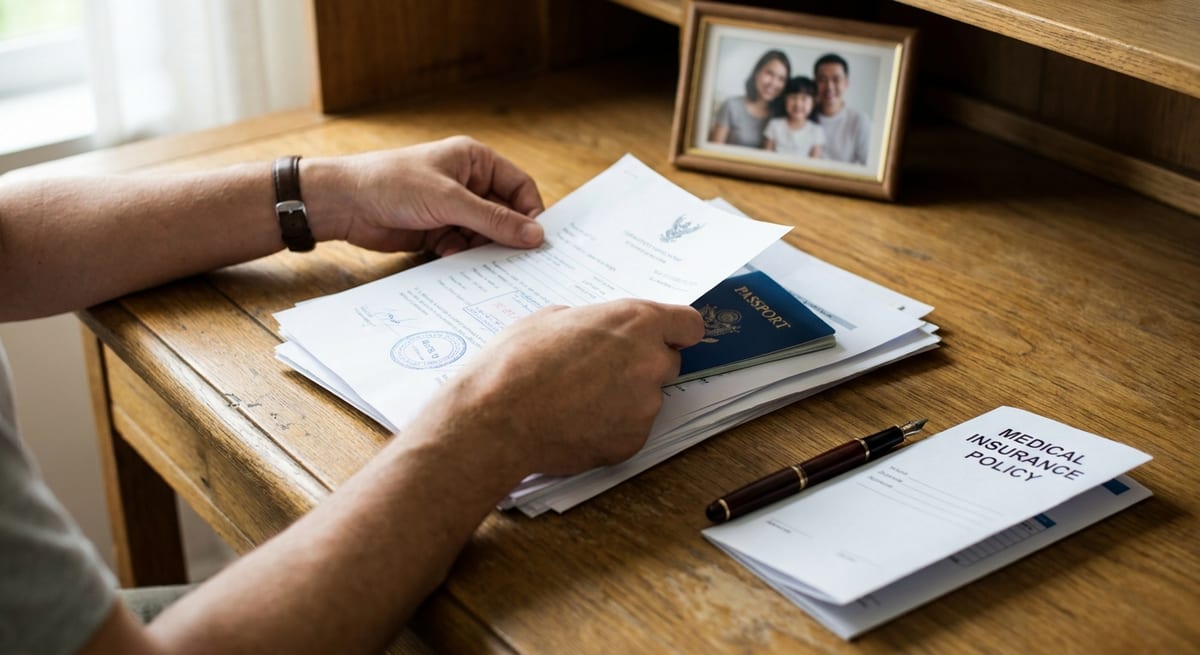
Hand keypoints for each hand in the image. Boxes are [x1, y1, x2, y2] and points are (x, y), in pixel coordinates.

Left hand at [303, 136, 544, 255]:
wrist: (344, 203)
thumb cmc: (393, 183)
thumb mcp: (449, 200)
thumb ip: (494, 220)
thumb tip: (536, 235)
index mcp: (475, 161)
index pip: (519, 187)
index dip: (529, 212)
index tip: (535, 240)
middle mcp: (467, 183)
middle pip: (504, 214)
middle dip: (506, 236)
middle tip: (514, 260)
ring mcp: (451, 208)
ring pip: (484, 235)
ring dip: (483, 249)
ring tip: (479, 260)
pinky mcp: (437, 230)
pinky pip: (463, 247)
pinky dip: (461, 255)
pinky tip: (450, 257)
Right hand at [408, 300, 704, 478]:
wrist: (495, 418)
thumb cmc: (515, 362)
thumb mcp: (552, 318)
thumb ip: (592, 322)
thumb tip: (598, 330)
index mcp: (635, 322)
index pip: (689, 324)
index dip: (675, 332)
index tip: (664, 338)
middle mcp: (650, 362)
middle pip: (668, 362)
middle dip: (643, 365)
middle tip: (601, 371)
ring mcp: (645, 406)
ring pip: (647, 398)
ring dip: (624, 398)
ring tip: (576, 400)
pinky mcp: (633, 441)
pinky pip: (630, 430)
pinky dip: (610, 428)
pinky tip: (575, 424)